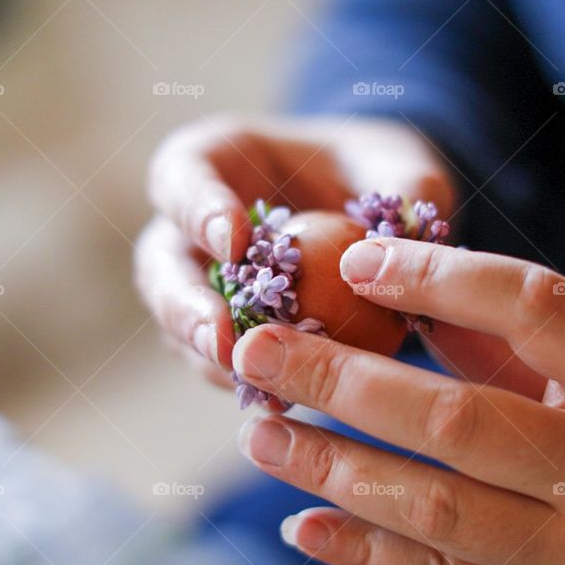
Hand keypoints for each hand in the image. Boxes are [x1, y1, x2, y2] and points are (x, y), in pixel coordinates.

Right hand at [134, 115, 453, 377]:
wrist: (378, 216)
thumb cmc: (377, 172)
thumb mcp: (399, 166)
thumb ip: (403, 188)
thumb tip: (403, 234)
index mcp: (218, 162)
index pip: (181, 176)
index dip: (195, 208)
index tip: (233, 242)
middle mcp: (196, 229)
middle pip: (161, 266)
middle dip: (185, 306)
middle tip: (222, 339)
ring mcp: (205, 287)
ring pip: (181, 327)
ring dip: (212, 359)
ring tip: (254, 386)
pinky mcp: (229, 336)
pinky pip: (225, 364)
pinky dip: (250, 382)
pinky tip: (284, 403)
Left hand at [231, 239, 564, 564]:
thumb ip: (507, 334)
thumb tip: (389, 285)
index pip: (536, 309)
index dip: (439, 276)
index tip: (356, 260)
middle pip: (458, 420)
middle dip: (344, 381)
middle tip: (260, 349)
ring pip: (435, 508)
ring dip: (332, 467)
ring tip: (260, 430)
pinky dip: (361, 550)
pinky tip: (299, 521)